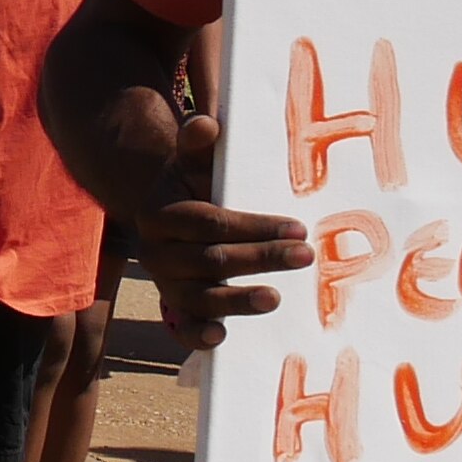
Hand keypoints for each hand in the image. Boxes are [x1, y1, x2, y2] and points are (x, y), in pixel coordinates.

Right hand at [114, 111, 313, 344]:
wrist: (172, 217)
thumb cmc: (196, 187)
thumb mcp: (195, 163)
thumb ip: (199, 144)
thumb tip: (207, 124)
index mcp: (159, 213)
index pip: (208, 222)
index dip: (254, 226)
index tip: (297, 226)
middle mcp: (155, 252)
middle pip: (209, 259)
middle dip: (260, 258)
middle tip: (305, 255)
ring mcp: (165, 284)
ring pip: (199, 297)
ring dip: (238, 300)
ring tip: (275, 297)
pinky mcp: (174, 310)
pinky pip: (181, 328)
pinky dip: (198, 335)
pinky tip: (221, 337)